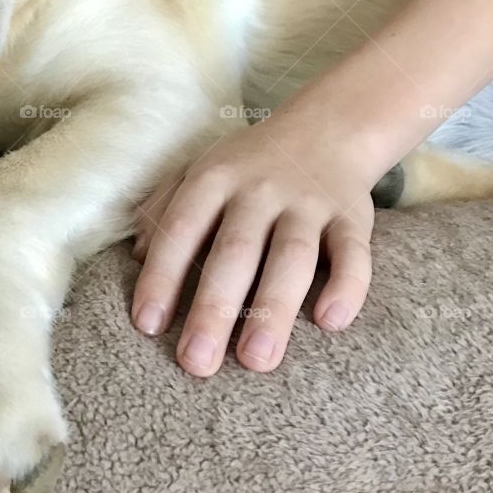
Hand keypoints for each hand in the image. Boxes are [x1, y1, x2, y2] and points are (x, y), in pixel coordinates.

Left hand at [129, 116, 376, 375]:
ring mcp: (309, 202)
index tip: (148, 325)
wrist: (327, 129)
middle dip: (214, 307)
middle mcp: (260, 188)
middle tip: (197, 363)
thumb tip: (139, 257)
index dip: (162, 275)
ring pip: (292, 256)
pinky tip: (330, 322)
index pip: (182, 228)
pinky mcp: (353, 216)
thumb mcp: (200, 171)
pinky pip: (353, 252)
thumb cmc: (248, 165)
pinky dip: (347, 285)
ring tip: (256, 361)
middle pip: (235, 250)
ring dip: (274, 308)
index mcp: (214, 178)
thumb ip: (165, 208)